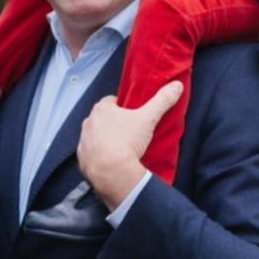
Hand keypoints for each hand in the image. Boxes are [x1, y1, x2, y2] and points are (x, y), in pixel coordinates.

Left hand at [77, 81, 182, 207]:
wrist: (113, 172)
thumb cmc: (127, 142)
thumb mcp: (148, 118)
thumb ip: (162, 100)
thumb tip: (176, 86)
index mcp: (101, 109)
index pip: (111, 101)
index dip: (123, 107)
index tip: (133, 115)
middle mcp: (88, 122)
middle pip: (103, 118)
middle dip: (114, 122)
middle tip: (130, 131)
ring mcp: (83, 140)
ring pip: (96, 135)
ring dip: (105, 138)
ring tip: (122, 147)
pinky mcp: (82, 157)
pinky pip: (91, 152)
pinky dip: (99, 154)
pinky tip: (112, 160)